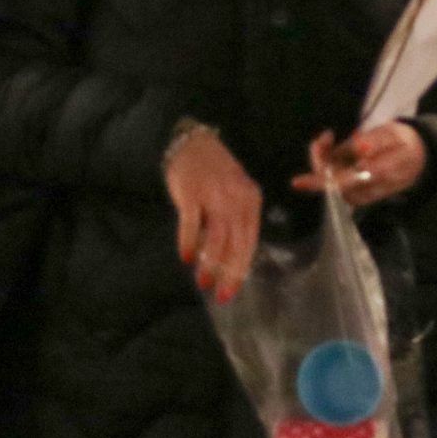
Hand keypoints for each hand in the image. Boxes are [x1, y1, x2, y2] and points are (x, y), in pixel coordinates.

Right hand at [166, 123, 261, 304]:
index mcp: (251, 200)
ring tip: (203, 281)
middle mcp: (236, 198)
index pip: (249, 241)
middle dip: (229, 273)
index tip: (233, 290)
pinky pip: (191, 223)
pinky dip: (187, 242)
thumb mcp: (235, 193)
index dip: (241, 268)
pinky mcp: (192, 193)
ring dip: (209, 263)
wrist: (193, 143)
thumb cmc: (215, 172)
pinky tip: (185, 257)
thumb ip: (237, 221)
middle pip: (235, 243)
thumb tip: (231, 258)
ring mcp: (214, 195)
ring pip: (215, 237)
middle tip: (221, 295)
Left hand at [293, 124, 427, 207]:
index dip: (320, 183)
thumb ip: (379, 143)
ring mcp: (352, 183)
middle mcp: (358, 188)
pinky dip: (324, 152)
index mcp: (372, 182)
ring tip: (328, 136)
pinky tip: (328, 138)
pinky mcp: (347, 174)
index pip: (342, 185)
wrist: (413, 155)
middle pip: (329, 182)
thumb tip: (361, 147)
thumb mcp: (398, 140)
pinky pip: (329, 166)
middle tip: (324, 139)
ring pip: (326, 173)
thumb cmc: (406, 149)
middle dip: (319, 160)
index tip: (298, 183)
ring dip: (321, 154)